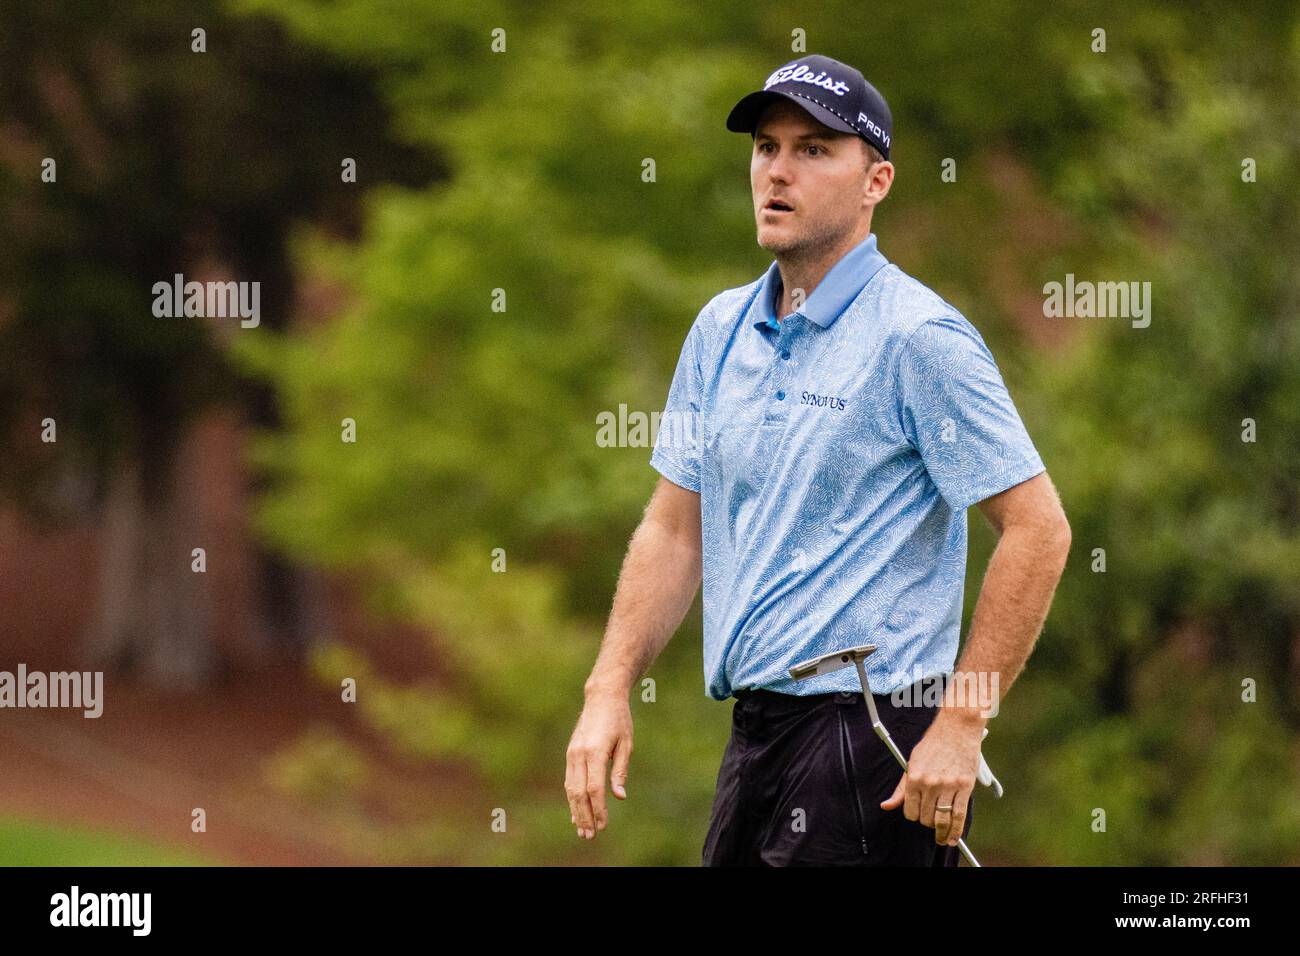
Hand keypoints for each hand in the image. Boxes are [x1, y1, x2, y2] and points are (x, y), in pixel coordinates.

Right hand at [564, 691, 632, 839]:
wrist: (601, 697)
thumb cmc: (619, 720)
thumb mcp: (626, 744)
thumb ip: (620, 770)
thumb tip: (619, 796)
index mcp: (595, 751)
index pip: (595, 787)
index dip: (598, 809)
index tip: (603, 825)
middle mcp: (579, 753)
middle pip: (579, 792)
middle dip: (584, 815)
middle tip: (590, 836)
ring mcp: (572, 753)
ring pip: (570, 788)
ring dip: (576, 810)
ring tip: (582, 830)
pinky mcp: (570, 753)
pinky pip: (569, 780)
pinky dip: (572, 798)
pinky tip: (576, 812)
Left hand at [879, 712, 981, 845]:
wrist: (957, 729)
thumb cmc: (933, 744)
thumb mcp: (911, 762)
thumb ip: (901, 788)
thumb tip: (886, 805)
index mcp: (914, 777)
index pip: (910, 811)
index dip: (913, 815)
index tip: (917, 814)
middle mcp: (930, 784)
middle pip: (926, 818)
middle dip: (927, 822)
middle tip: (930, 819)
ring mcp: (949, 786)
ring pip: (942, 820)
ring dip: (940, 832)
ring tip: (941, 836)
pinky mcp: (965, 787)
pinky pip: (959, 815)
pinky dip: (956, 830)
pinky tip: (952, 837)